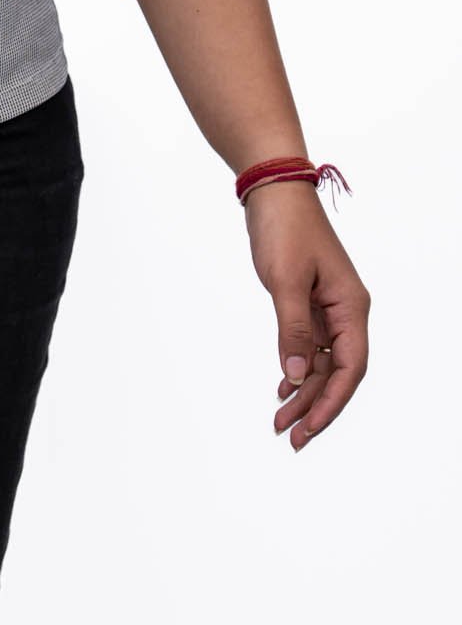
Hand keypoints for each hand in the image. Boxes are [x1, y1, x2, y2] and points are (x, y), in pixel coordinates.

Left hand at [244, 181, 369, 450]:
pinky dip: (297, 367)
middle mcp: (346, 311)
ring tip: (280, 420)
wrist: (273, 189)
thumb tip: (296, 377)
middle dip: (315, 405)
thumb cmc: (284, 228)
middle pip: (338, 372)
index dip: (332, 402)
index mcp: (351, 307)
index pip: (350, 368)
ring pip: (322, 362)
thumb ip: (293, 332)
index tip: (310, 428)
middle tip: (289, 435)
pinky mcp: (310, 301)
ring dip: (303, 391)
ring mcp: (329, 307)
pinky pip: (310, 345)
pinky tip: (283, 387)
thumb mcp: (284, 282)